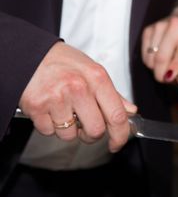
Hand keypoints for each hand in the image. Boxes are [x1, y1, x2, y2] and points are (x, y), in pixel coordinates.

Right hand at [19, 42, 136, 151]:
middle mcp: (78, 88)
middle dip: (90, 134)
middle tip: (84, 125)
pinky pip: (48, 131)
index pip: (117, 116)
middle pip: (95, 131)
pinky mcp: (36, 107)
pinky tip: (48, 109)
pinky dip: (48, 125)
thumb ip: (113, 93)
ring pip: (70, 135)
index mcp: (97, 78)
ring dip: (67, 129)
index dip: (120, 136)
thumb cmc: (62, 61)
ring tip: (62, 110)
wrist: (26, 52)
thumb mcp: (92, 70)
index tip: (117, 143)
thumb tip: (130, 111)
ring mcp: (56, 98)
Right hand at [141, 15, 177, 92]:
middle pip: (162, 56)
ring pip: (152, 58)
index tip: (170, 78)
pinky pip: (145, 55)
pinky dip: (151, 63)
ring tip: (168, 68)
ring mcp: (160, 26)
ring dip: (158, 69)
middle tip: (168, 81)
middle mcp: (176, 24)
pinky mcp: (149, 29)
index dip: (175, 67)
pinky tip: (161, 61)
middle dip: (162, 74)